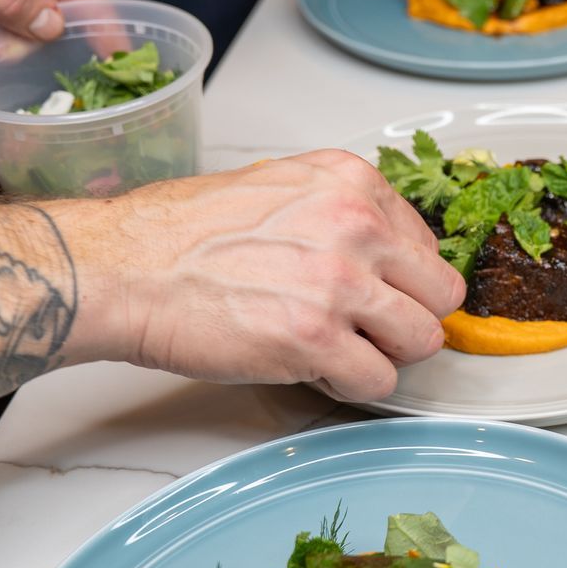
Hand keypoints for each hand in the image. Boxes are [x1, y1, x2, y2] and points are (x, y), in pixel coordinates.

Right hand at [64, 151, 467, 401]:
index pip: (428, 245)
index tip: (377, 293)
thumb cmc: (182, 234)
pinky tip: (313, 368)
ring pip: (421, 341)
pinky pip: (378, 380)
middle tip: (369, 330)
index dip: (403, 280)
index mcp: (351, 182)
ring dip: (386, 355)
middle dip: (409, 319)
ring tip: (341, 350)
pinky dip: (350, 385)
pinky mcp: (316, 339)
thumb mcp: (278, 185)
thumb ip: (339, 210)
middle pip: (441, 294)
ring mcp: (340, 284)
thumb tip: (385, 248)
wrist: (125, 269)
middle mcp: (356, 226)